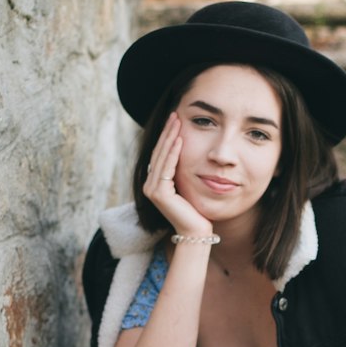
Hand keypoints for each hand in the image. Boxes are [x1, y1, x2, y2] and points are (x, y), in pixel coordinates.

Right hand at [142, 113, 213, 238]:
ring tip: (177, 121)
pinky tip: (180, 140)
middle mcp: (149, 186)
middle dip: (167, 132)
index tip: (175, 120)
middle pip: (158, 152)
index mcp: (154, 183)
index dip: (167, 136)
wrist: (196, 231)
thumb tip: (185, 152)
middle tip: (175, 114)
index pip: (160, 154)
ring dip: (170, 138)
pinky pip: (166, 168)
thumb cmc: (196, 210)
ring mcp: (152, 190)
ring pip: (161, 157)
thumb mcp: (187, 185)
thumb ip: (181, 172)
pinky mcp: (159, 193)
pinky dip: (173, 153)